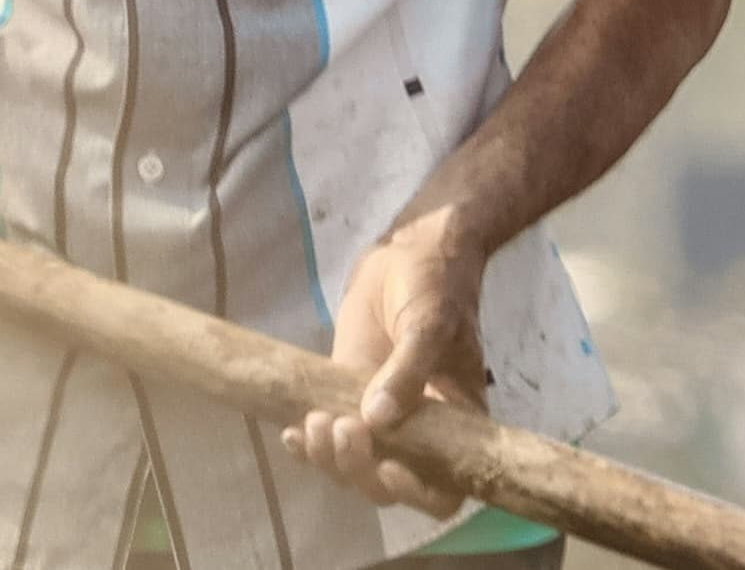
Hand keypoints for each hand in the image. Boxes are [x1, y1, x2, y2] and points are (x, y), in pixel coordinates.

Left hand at [281, 208, 488, 518]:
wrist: (409, 251)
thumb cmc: (437, 287)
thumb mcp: (430, 325)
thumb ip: (409, 371)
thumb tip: (378, 421)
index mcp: (453, 426)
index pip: (441, 488)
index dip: (415, 493)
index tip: (387, 468)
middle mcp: (417, 432)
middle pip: (387, 482)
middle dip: (359, 468)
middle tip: (342, 429)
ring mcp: (379, 415)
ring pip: (353, 464)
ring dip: (329, 457)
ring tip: (313, 424)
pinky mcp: (347, 394)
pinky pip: (328, 434)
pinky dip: (308, 442)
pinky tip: (290, 435)